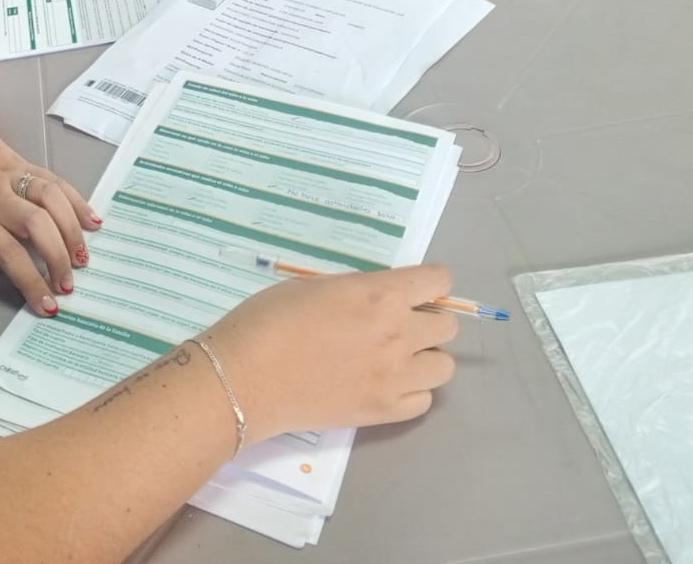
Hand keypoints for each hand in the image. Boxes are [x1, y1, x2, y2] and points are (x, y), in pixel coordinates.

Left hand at [0, 102, 98, 312]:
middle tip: (67, 286)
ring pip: (51, 201)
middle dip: (57, 259)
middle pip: (36, 227)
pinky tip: (92, 220)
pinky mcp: (22, 162)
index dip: (29, 280)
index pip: (6, 252)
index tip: (46, 306)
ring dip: (71, 230)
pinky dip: (76, 199)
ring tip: (82, 259)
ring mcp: (12, 177)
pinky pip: (54, 180)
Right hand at [202, 264, 458, 443]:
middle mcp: (397, 334)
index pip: (438, 281)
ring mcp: (394, 377)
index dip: (431, 283)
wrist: (245, 378)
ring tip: (396, 358)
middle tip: (399, 324)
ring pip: (445, 366)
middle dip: (428, 320)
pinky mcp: (384, 411)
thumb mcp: (315, 286)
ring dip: (425, 358)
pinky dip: (411, 391)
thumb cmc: (269, 320)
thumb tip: (378, 300)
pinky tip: (384, 384)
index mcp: (379, 295)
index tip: (416, 290)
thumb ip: (357, 291)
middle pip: (447, 326)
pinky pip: (424, 400)